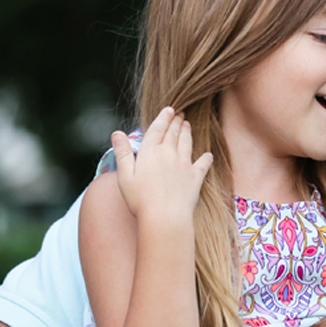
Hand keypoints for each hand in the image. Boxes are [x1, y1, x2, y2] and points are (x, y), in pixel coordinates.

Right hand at [111, 108, 212, 224]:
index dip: (163, 118)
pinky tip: (208, 155)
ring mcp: (184, 165)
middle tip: (180, 113)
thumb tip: (117, 133)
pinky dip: (206, 158)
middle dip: (176, 121)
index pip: (157, 129)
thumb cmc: (140, 200)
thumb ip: (122, 153)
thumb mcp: (125, 176)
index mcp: (150, 152)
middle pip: (173, 133)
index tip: (169, 109)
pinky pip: (203, 164)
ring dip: (187, 132)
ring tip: (188, 125)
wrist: (165, 217)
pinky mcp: (195, 178)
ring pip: (187, 143)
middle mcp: (169, 154)